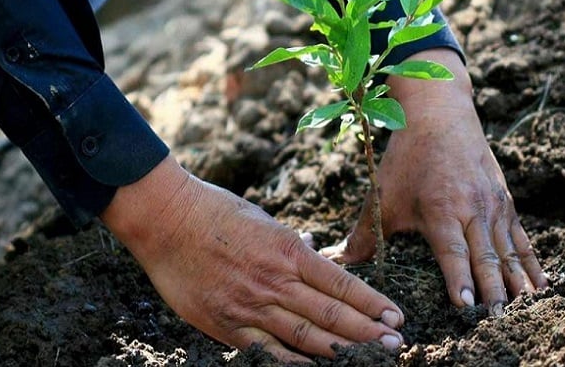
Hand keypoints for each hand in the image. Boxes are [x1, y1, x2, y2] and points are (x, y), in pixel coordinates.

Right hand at [101, 156, 404, 362]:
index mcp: (288, 250)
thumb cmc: (216, 211)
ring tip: (372, 359)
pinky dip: (293, 364)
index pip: (341, 282)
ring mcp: (251, 306)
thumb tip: (314, 254)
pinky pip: (266, 353)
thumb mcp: (264, 220)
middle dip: (368, 331)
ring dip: (343, 350)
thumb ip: (291, 245)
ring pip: (306, 336)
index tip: (395, 316)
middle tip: (397, 345)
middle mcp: (275, 281)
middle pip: (331, 313)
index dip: (371, 302)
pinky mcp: (226, 325)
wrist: (167, 219)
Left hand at [321, 49, 547, 312]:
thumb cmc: (408, 158)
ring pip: (508, 250)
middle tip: (499, 320)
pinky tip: (540, 284)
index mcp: (441, 209)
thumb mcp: (384, 194)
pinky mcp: (504, 200)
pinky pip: (521, 237)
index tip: (468, 306)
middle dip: (493, 290)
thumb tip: (335, 260)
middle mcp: (472, 209)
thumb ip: (364, 233)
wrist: (440, 114)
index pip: (453, 252)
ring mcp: (493, 204)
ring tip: (524, 310)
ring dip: (516, 281)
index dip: (460, 279)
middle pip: (486, 256)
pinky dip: (531, 262)